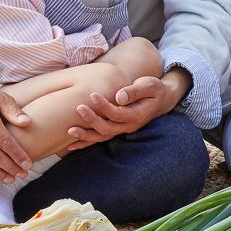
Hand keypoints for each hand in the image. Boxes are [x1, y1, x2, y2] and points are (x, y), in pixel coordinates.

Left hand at [63, 71, 182, 149]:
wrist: (161, 100)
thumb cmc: (153, 89)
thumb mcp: (149, 85)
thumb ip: (135, 91)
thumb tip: (119, 97)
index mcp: (138, 114)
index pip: (117, 113)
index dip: (104, 106)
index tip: (93, 94)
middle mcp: (129, 126)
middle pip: (107, 128)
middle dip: (92, 120)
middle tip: (79, 108)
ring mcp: (122, 129)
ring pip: (102, 136)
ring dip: (86, 135)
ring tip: (70, 130)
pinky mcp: (116, 129)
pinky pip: (100, 139)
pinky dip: (86, 143)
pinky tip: (71, 145)